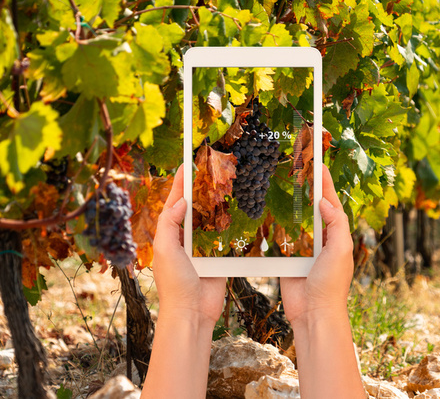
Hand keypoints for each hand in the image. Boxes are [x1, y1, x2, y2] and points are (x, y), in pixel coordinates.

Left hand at [152, 165, 226, 326]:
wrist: (192, 312)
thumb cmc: (174, 284)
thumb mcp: (166, 250)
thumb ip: (169, 224)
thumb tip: (180, 201)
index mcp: (169, 234)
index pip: (175, 202)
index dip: (180, 183)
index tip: (187, 162)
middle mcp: (184, 238)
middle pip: (194, 207)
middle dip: (200, 189)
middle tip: (211, 169)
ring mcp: (201, 247)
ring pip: (210, 219)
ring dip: (217, 204)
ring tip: (226, 184)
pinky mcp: (218, 256)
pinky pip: (223, 236)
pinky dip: (229, 224)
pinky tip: (238, 212)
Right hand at [280, 165, 353, 325]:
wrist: (314, 314)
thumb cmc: (332, 285)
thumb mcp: (340, 251)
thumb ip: (337, 225)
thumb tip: (326, 202)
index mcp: (337, 235)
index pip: (331, 203)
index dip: (325, 183)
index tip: (318, 163)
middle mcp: (322, 240)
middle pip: (314, 208)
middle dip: (309, 188)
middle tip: (299, 166)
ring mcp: (305, 249)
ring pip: (298, 221)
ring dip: (292, 204)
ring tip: (284, 182)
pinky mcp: (289, 259)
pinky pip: (283, 239)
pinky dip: (278, 226)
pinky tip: (269, 213)